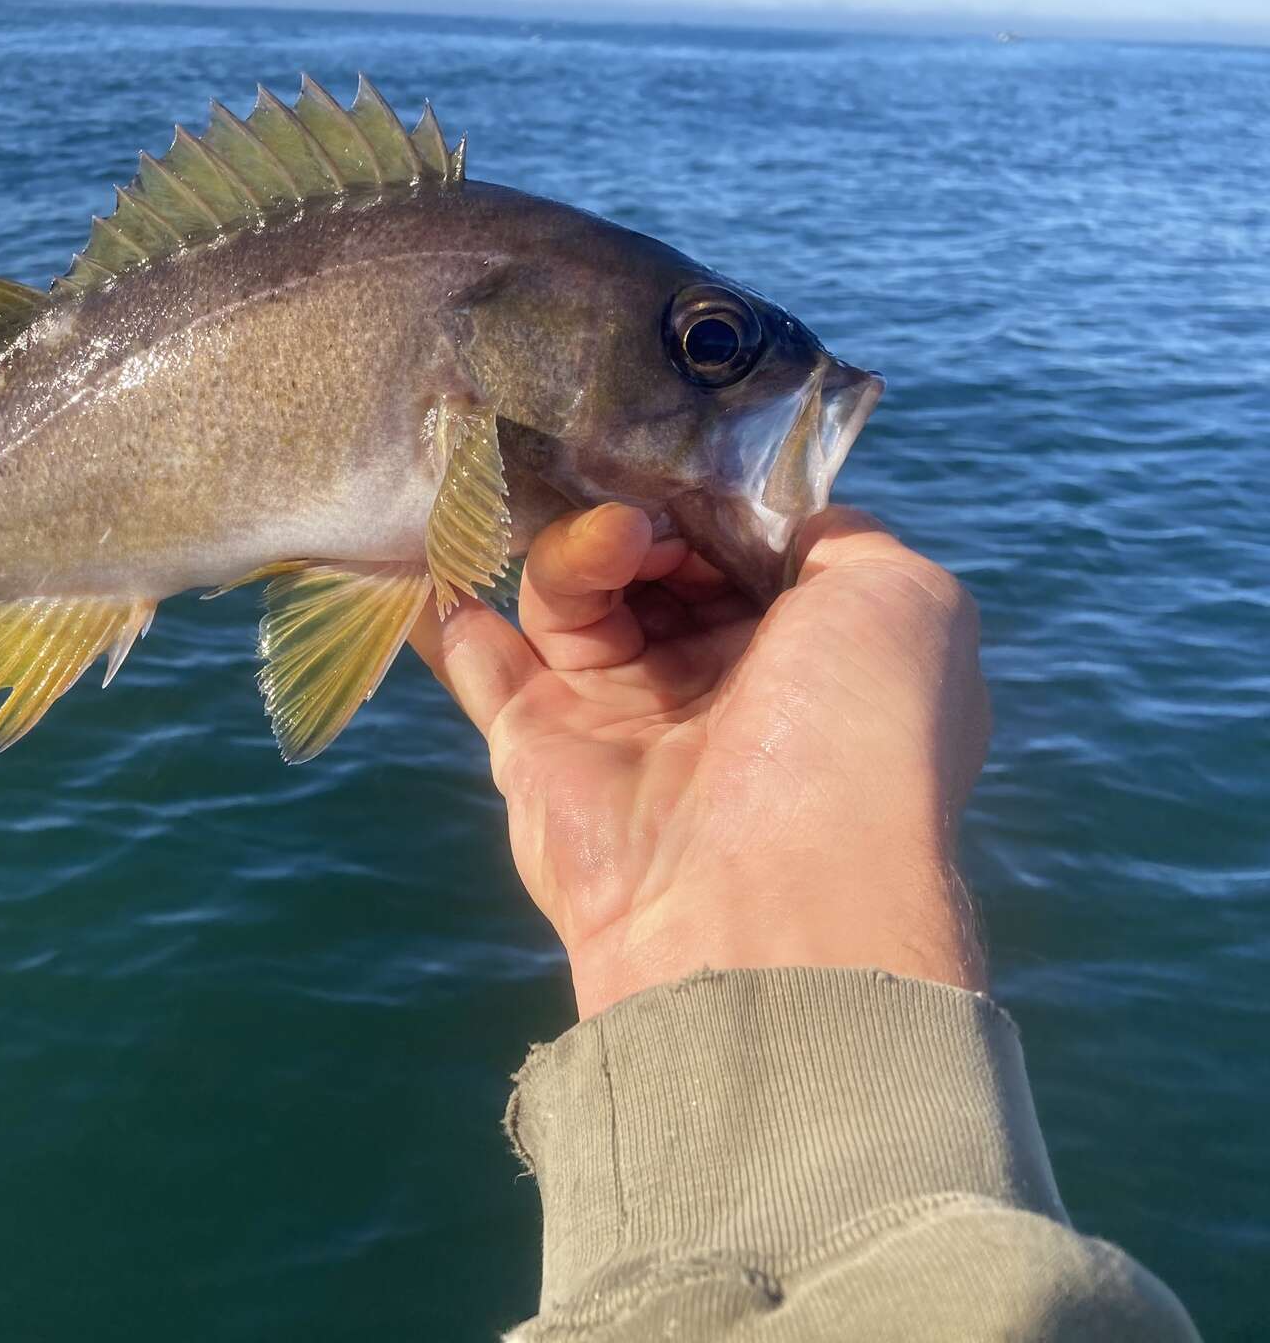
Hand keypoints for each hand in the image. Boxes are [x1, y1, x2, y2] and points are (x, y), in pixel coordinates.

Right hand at [412, 503, 989, 1018]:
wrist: (764, 893)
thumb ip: (840, 534)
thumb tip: (769, 513)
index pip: (737, 540)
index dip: (710, 492)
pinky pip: (479, 656)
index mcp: (808, 644)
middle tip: (645, 513)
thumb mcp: (906, 599)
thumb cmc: (856, 732)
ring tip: (611, 547)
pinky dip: (455, 606)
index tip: (687, 460)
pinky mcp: (534, 740)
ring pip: (570, 592)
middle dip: (639, 513)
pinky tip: (447, 549)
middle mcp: (713, 674)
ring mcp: (617, 709)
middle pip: (648, 557)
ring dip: (577, 550)